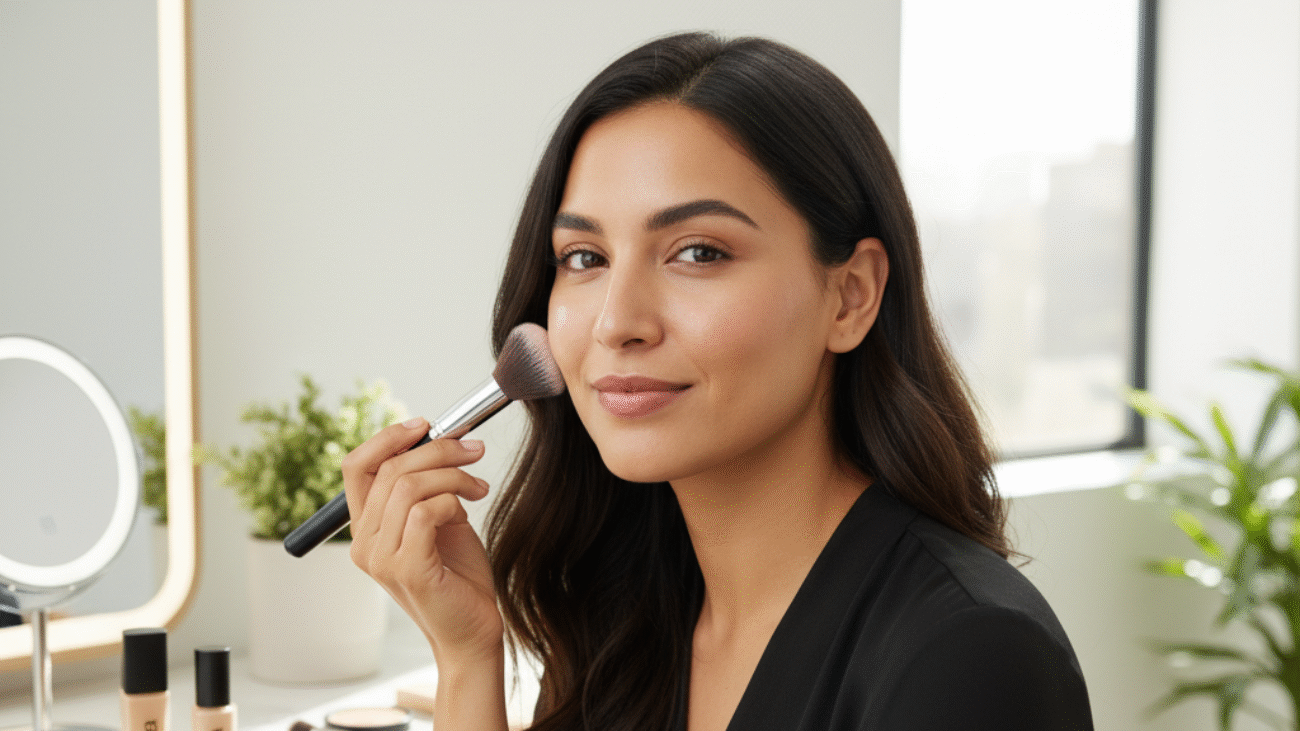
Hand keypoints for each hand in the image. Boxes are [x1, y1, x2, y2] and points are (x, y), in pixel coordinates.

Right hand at [343, 417, 503, 664]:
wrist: (473, 629)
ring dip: (453, 474)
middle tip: (474, 449)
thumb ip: (425, 486)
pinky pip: (425, 511)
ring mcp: (381, 558)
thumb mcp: (438, 519)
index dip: (388, 436)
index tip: (427, 424)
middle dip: (438, 449)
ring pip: (407, 485)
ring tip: (478, 486)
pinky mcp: (406, 569)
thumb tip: (436, 437)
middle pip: (388, 469)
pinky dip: (452, 502)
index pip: (355, 466)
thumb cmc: (458, 575)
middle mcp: (364, 543)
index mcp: (366, 527)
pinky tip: (467, 514)